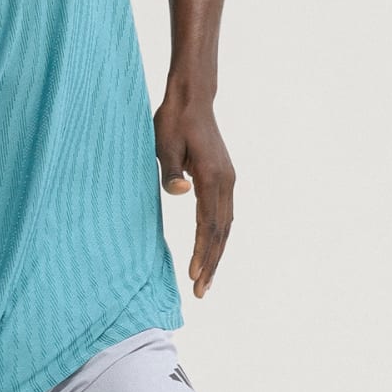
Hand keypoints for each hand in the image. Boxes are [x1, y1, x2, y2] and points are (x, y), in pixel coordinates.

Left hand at [155, 98, 233, 298]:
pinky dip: (218, 237)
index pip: (209, 224)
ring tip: (206, 280)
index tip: (193, 275)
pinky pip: (224, 215)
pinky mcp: (224, 178)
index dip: (202, 252)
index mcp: (211, 177)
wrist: (192, 100)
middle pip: (221, 231)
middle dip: (211, 263)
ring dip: (216, 254)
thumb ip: (171, 172)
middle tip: (200, 291)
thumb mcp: (164, 145)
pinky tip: (212, 251)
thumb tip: (180, 193)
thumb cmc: (172, 122)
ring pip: (225, 226)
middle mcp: (226, 182)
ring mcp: (228, 180)